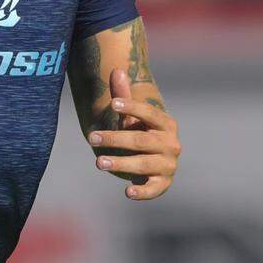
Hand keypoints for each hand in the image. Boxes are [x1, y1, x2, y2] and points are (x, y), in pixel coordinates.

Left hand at [88, 68, 180, 199]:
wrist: (155, 163)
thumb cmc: (141, 134)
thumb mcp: (132, 117)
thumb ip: (124, 97)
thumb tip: (117, 70)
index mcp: (166, 124)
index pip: (150, 113)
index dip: (132, 107)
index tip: (112, 103)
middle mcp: (171, 144)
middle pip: (142, 140)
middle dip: (116, 139)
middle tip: (91, 137)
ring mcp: (169, 165)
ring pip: (144, 163)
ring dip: (121, 163)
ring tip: (98, 162)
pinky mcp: (163, 184)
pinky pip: (154, 189)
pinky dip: (143, 192)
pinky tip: (127, 192)